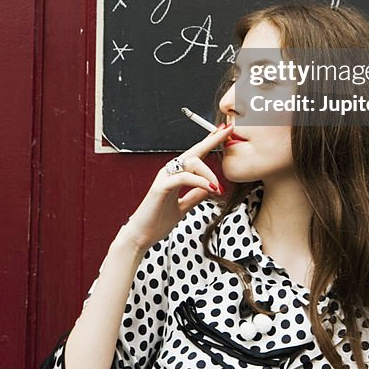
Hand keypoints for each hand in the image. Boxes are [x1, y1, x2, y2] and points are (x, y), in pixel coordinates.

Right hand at [119, 122, 234, 253]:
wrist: (140, 237)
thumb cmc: (157, 222)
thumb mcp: (182, 207)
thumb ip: (194, 196)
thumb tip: (209, 188)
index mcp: (175, 175)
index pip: (196, 155)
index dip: (209, 143)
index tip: (224, 133)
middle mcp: (170, 172)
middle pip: (194, 151)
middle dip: (212, 140)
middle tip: (227, 131)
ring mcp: (164, 178)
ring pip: (191, 162)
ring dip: (209, 173)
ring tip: (218, 187)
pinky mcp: (161, 187)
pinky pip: (184, 178)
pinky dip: (200, 182)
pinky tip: (211, 188)